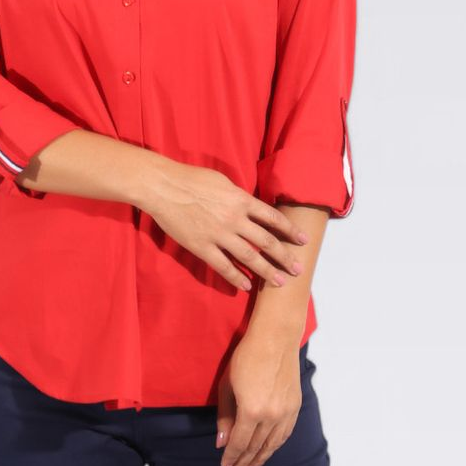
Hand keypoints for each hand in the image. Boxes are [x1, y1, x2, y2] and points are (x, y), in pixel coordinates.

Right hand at [142, 162, 309, 291]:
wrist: (163, 187)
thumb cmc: (191, 179)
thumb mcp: (222, 181)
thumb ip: (239, 196)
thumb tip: (250, 206)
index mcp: (241, 200)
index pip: (273, 218)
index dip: (290, 230)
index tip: (303, 240)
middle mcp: (235, 219)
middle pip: (266, 241)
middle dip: (284, 256)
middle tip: (298, 269)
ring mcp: (219, 235)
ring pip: (249, 257)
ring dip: (266, 271)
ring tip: (279, 282)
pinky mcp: (202, 247)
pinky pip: (223, 266)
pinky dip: (235, 277)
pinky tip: (246, 286)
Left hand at [215, 333, 303, 465]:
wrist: (275, 340)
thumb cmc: (246, 359)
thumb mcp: (227, 387)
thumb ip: (225, 417)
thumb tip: (222, 443)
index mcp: (251, 411)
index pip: (239, 443)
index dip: (231, 457)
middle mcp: (271, 416)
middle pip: (255, 447)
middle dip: (244, 463)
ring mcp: (286, 413)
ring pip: (272, 444)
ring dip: (260, 459)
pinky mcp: (295, 407)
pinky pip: (285, 434)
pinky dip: (275, 446)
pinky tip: (268, 452)